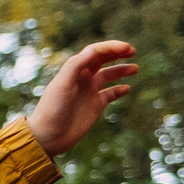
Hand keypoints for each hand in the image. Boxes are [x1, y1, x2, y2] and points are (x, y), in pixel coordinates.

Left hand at [27, 40, 137, 156]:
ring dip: (121, 70)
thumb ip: (76, 65)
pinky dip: (119, 90)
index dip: (110, 47)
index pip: (94, 52)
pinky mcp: (94, 106)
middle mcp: (82, 79)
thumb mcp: (62, 84)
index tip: (126, 48)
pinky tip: (126, 88)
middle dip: (117, 54)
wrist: (48, 136)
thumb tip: (94, 50)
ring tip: (135, 68)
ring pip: (108, 76)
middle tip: (133, 51)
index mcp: (74, 70)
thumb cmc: (52, 109)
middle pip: (102, 60)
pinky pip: (110, 94)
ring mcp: (89, 92)